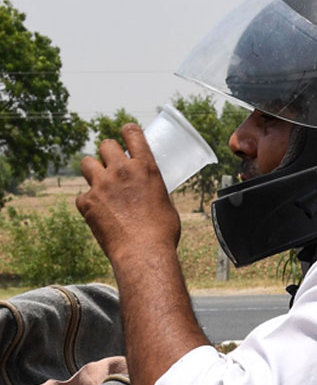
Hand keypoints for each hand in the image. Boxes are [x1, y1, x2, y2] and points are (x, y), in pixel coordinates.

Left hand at [76, 124, 179, 266]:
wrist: (144, 253)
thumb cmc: (162, 233)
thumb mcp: (166, 203)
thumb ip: (153, 189)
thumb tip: (149, 191)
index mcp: (146, 168)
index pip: (132, 133)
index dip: (128, 132)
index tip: (126, 134)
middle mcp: (121, 171)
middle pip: (106, 145)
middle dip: (108, 153)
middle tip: (112, 166)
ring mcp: (101, 185)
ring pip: (87, 163)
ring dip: (94, 170)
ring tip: (100, 184)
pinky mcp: (87, 202)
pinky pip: (83, 195)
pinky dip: (89, 202)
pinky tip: (100, 213)